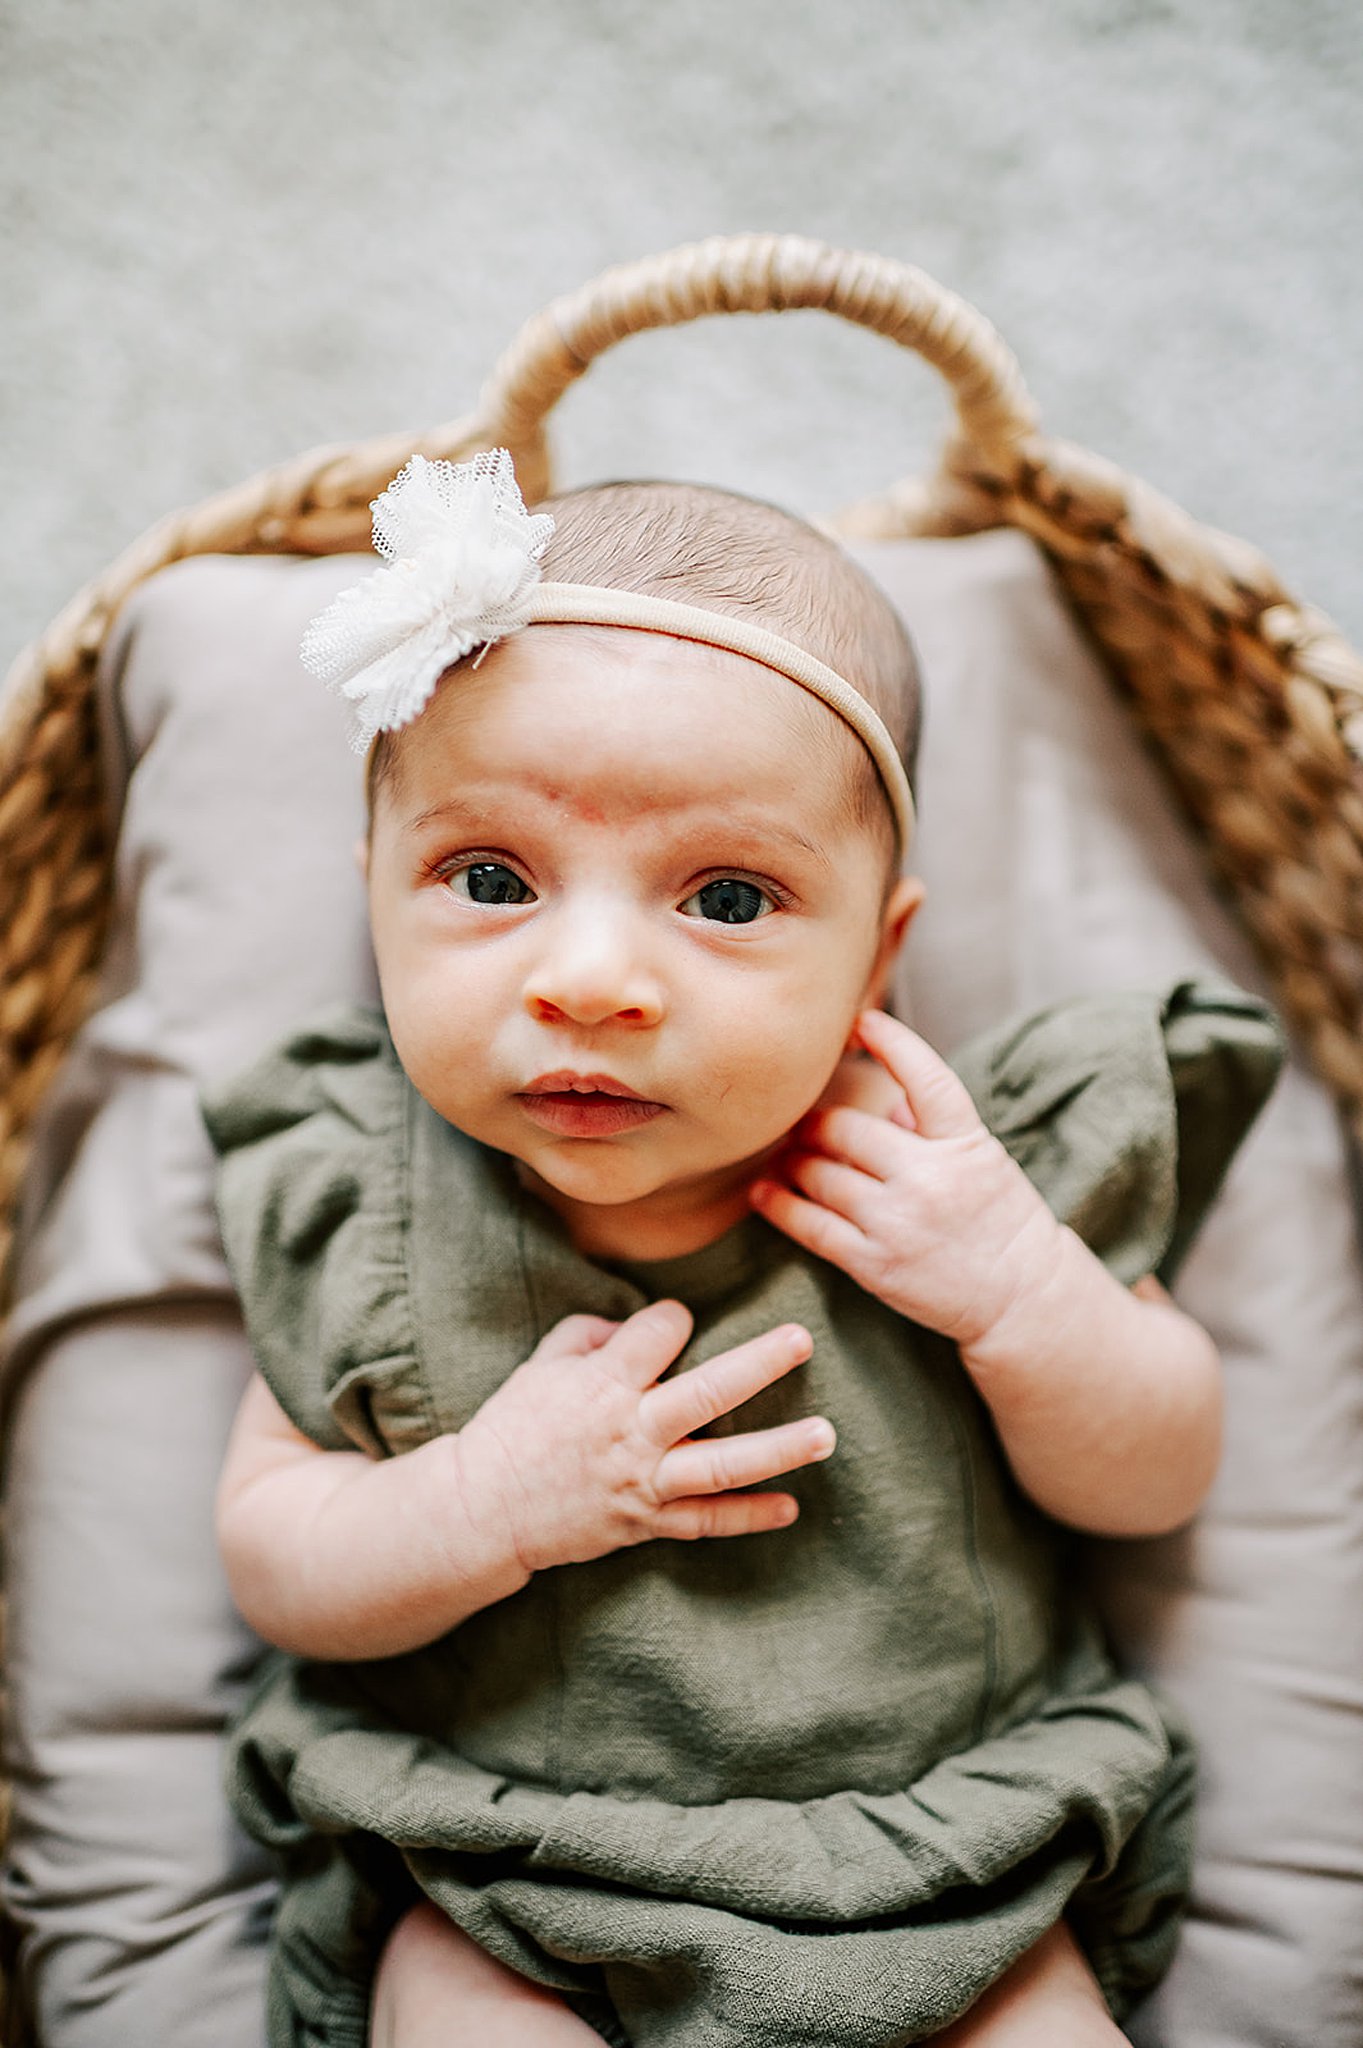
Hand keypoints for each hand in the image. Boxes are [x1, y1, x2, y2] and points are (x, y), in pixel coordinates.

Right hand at [456, 1301, 833, 1575]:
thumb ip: (594, 1332)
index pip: (661, 1331)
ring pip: (722, 1466)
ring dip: (778, 1449)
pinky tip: (790, 1508)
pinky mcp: (646, 1523)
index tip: (674, 1323)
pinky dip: (749, 1517)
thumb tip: (640, 1327)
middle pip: (708, 1393)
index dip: (672, 1319)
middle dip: (760, 1364)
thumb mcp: (543, 1362)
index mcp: (604, 1383)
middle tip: (803, 1340)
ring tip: (825, 1434)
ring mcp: (644, 1482)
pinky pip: (706, 1523)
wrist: (483, 1509)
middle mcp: (632, 1431)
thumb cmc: (513, 1426)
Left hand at [750, 1008, 1062, 1349]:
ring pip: (821, 1174)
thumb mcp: (984, 1160)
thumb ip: (934, 1126)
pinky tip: (764, 1193)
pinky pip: (811, 1225)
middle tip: (801, 1123)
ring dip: (794, 1161)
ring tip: (784, 1157)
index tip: (863, 1020)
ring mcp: (899, 1222)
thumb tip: (889, 1096)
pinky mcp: (875, 1264)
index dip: (892, 1042)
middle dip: (816, 1124)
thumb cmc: (1002, 1221)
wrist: (1024, 1297)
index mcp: (965, 1143)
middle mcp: (929, 1178)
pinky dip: (780, 1205)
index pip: (925, 1077)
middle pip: (847, 1130)